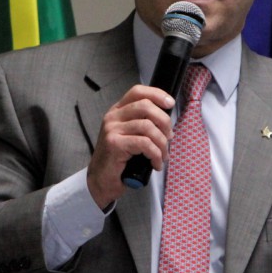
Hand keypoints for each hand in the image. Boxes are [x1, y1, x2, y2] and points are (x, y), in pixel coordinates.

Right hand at [86, 85, 174, 208]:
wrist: (101, 181)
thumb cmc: (119, 160)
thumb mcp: (131, 136)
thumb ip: (143, 125)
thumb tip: (167, 122)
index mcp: (117, 111)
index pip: (137, 91)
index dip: (157, 94)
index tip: (170, 103)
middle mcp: (113, 117)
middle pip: (145, 106)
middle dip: (164, 121)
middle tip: (169, 137)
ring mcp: (112, 130)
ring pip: (147, 126)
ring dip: (162, 143)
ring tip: (163, 155)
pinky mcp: (115, 144)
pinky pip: (144, 143)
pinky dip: (156, 154)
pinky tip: (156, 164)